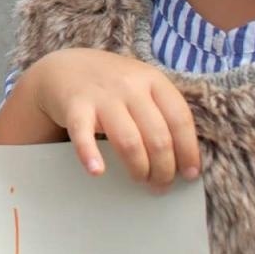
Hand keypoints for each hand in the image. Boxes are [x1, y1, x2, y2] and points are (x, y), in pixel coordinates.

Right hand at [24, 48, 199, 189]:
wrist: (64, 67)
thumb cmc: (112, 85)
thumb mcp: (141, 85)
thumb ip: (162, 111)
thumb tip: (185, 160)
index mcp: (153, 80)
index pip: (180, 119)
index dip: (188, 151)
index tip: (190, 174)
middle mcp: (129, 85)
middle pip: (157, 137)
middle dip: (164, 169)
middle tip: (161, 185)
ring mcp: (101, 95)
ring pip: (129, 141)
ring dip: (139, 169)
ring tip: (140, 180)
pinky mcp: (75, 106)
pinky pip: (84, 134)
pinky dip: (90, 154)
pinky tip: (97, 170)